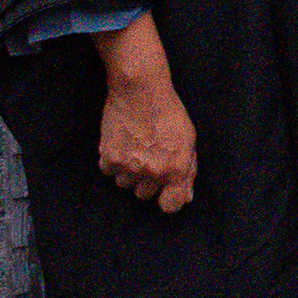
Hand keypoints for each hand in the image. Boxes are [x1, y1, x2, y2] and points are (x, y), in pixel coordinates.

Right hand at [92, 15, 196, 212]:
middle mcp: (152, 172)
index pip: (170, 206)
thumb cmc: (168, 112)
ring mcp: (128, 167)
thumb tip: (186, 197)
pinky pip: (108, 170)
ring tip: (133, 148)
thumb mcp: (188, 139)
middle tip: (148, 158)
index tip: (164, 191)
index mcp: (175, 170)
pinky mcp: (108, 157)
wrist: (140, 90)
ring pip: (124, 185)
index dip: (167, 199)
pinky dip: (112, 160)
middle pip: (144, 195)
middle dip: (146, 181)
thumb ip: (188, 171)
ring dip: (128, 172)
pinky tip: (121, 143)